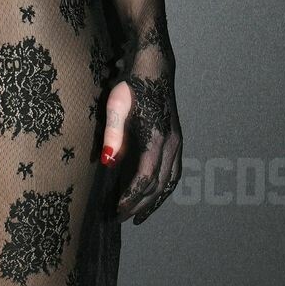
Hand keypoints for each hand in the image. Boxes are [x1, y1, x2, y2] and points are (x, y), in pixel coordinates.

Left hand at [99, 74, 181, 222]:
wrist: (154, 67)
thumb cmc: (131, 85)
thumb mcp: (115, 107)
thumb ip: (113, 135)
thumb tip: (107, 163)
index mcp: (156, 138)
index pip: (145, 179)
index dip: (131, 198)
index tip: (117, 211)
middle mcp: (171, 144)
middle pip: (158, 185)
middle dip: (140, 205)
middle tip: (121, 218)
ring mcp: (177, 142)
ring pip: (170, 182)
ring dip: (155, 202)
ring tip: (139, 216)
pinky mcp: (177, 139)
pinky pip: (174, 172)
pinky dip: (165, 189)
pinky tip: (154, 195)